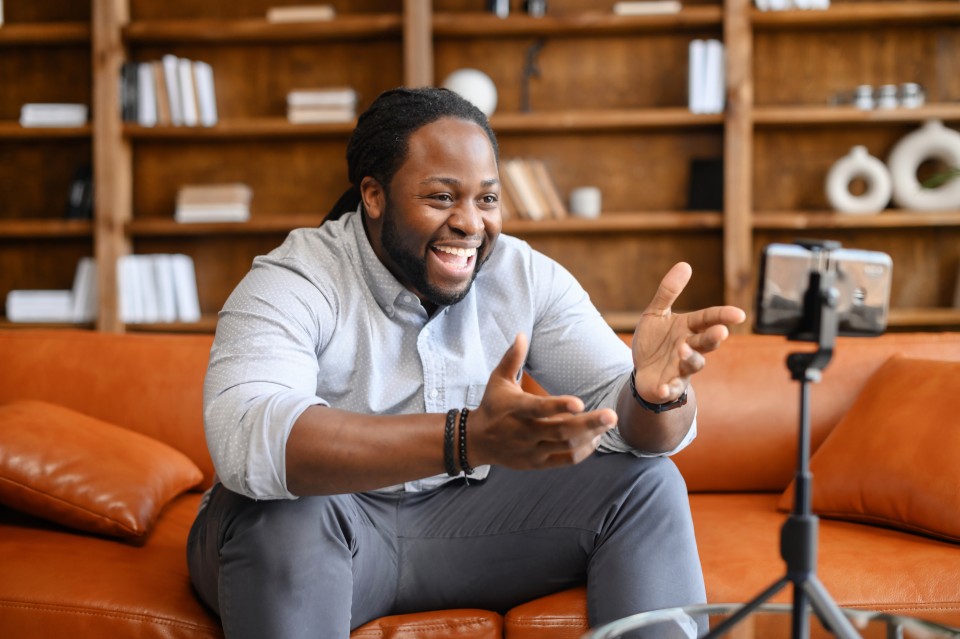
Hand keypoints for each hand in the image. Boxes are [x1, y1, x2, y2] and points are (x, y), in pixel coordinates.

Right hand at [469, 333, 616, 468]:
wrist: (477, 441)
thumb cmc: (493, 405)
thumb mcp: (498, 380)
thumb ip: (512, 358)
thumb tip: (521, 333)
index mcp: (515, 409)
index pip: (539, 408)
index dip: (559, 406)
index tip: (580, 403)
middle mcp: (524, 431)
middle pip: (561, 430)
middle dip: (589, 424)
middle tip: (613, 415)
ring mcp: (531, 449)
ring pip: (566, 446)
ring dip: (589, 436)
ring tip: (607, 424)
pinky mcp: (537, 463)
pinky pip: (565, 460)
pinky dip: (583, 451)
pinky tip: (594, 439)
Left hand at [632, 262, 745, 402]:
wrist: (642, 372)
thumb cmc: (653, 342)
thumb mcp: (655, 314)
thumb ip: (668, 292)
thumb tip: (685, 264)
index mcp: (688, 328)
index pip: (708, 319)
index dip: (722, 316)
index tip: (738, 314)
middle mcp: (689, 347)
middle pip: (706, 342)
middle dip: (713, 338)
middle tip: (721, 332)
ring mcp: (681, 368)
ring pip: (693, 364)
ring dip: (690, 358)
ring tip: (682, 349)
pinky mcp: (669, 386)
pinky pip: (671, 389)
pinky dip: (668, 389)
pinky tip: (663, 388)